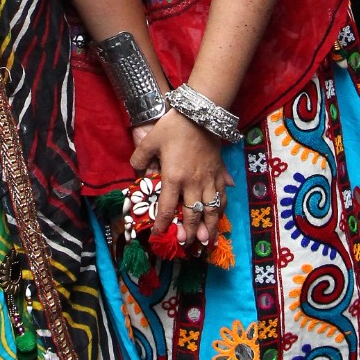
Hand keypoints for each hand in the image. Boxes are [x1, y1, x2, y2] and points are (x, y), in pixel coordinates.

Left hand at [131, 109, 226, 249]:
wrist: (200, 113)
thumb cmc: (173, 127)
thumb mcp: (149, 141)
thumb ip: (140, 159)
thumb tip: (137, 173)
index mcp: (173, 178)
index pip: (167, 208)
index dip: (162, 224)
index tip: (158, 235)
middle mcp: (193, 183)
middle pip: (192, 215)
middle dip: (189, 233)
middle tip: (186, 246)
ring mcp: (209, 179)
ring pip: (211, 210)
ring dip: (209, 228)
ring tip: (207, 242)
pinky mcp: (219, 173)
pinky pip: (222, 196)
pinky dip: (221, 209)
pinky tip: (220, 216)